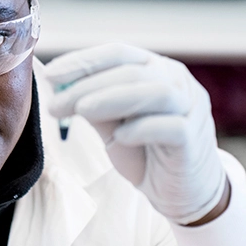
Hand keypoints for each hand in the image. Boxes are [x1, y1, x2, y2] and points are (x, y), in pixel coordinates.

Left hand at [45, 43, 226, 224]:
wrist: (180, 191)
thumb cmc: (145, 151)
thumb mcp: (112, 124)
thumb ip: (92, 103)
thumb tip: (58, 86)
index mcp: (155, 69)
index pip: (118, 53)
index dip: (84, 61)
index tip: (51, 74)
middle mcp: (176, 81)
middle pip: (132, 72)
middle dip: (88, 85)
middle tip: (57, 103)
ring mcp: (190, 108)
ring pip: (156, 93)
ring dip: (113, 99)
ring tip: (81, 111)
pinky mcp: (193, 139)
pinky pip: (172, 127)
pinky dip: (143, 128)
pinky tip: (119, 137)